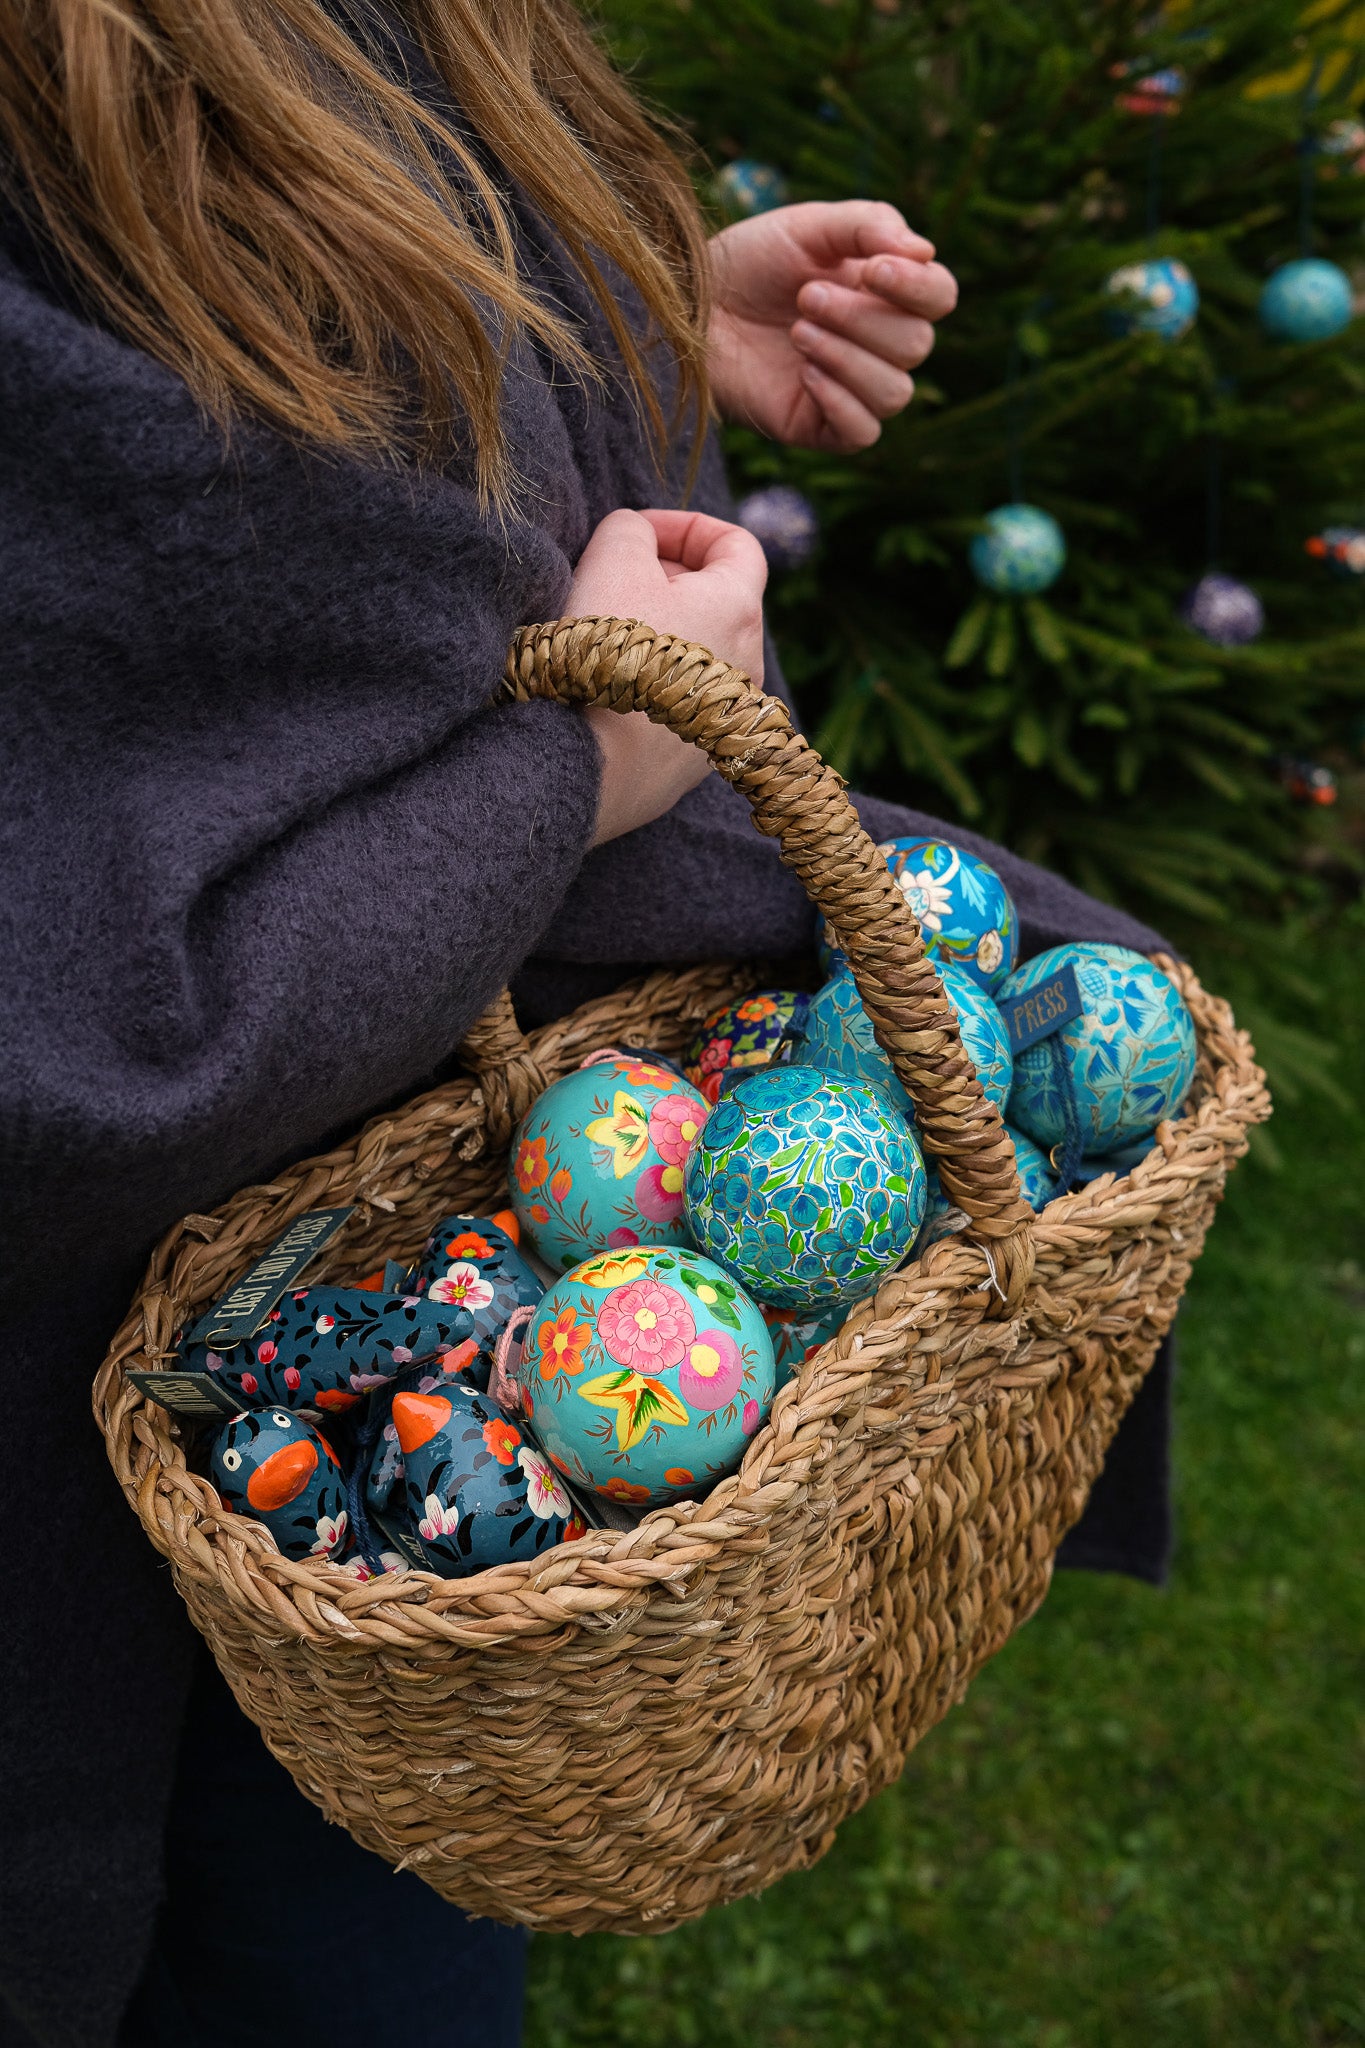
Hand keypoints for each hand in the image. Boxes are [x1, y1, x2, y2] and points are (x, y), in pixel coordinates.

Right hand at [566, 507, 768, 845]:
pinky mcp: (698, 759)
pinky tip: (610, 688)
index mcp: (740, 609)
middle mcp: (749, 665)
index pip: (738, 544)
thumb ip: (631, 530)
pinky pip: (681, 702)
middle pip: (717, 600)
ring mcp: (726, 718)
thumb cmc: (606, 655)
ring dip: (659, 631)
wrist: (589, 763)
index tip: (640, 533)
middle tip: (613, 579)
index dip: (688, 526)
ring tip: (608, 636)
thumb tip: (638, 539)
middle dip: (666, 577)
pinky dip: (653, 682)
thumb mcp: (612, 558)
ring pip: (699, 653)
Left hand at [708, 200, 957, 450]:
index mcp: (885, 292)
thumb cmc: (749, 262)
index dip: (918, 287)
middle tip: (806, 297)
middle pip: (917, 345)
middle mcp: (877, 343)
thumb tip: (925, 252)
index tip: (873, 268)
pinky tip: (804, 374)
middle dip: (863, 318)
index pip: (940, 297)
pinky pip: (863, 432)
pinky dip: (840, 401)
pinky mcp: (820, 427)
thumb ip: (869, 224)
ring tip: (798, 331)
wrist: (690, 305)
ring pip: (896, 392)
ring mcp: (851, 389)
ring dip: (848, 357)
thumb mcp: (809, 227)